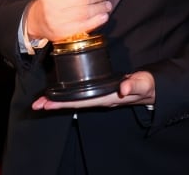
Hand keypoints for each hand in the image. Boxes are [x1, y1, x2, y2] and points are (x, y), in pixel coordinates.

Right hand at [26, 0, 110, 41]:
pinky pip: (84, 25)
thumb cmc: (50, 3)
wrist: (36, 21)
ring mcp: (57, 19)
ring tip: (106, 5)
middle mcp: (52, 4)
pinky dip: (97, 20)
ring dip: (100, 8)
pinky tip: (103, 16)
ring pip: (85, 11)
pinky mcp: (63, 32)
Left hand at [32, 71, 154, 110]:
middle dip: (55, 104)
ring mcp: (99, 96)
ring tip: (42, 100)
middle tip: (36, 104)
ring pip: (75, 100)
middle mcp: (101, 99)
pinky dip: (68, 94)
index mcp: (108, 98)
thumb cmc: (147, 86)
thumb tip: (123, 89)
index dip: (64, 102)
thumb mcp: (144, 84)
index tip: (48, 103)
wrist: (152, 89)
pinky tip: (59, 93)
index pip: (82, 102)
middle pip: (74, 103)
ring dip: (58, 100)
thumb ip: (135, 85)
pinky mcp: (99, 91)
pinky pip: (80, 94)